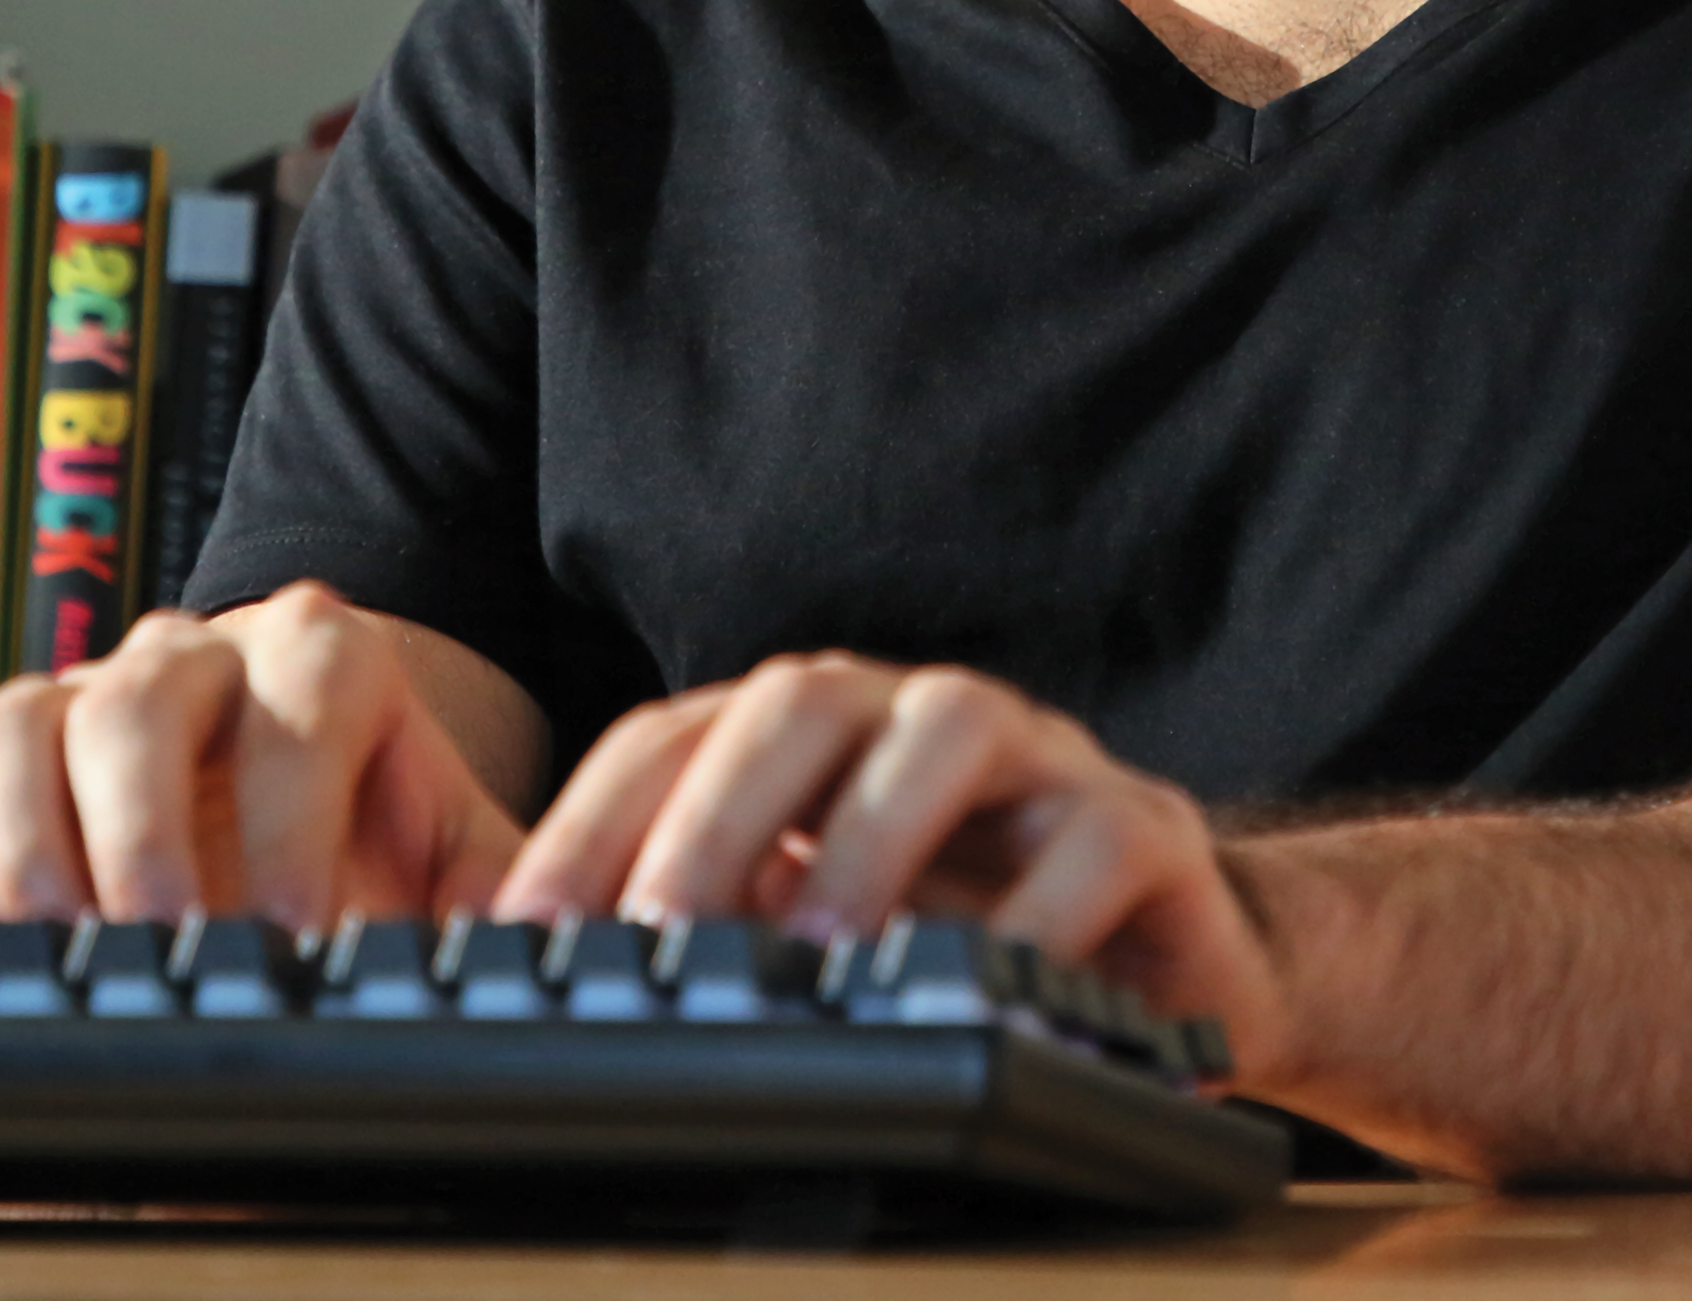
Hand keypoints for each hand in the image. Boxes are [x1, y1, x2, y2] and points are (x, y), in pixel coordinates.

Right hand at [0, 583, 529, 934]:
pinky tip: (0, 956)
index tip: (297, 924)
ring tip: (72, 956)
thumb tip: (534, 942)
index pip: (303, 696)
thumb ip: (499, 880)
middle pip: (143, 697)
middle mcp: (199, 655)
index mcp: (323, 652)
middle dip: (146, 830)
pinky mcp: (10, 771)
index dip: (294, 811)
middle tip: (165, 944)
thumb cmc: (379, 818)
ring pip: (25, 725)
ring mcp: (90, 700)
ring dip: (36, 848)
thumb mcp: (454, 839)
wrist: (304, 789)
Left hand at [495, 653, 1289, 1083]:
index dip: (591, 820)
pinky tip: (981, 994)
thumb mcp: (811, 928)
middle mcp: (915, 717)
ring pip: (950, 725)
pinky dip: (1034, 918)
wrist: (1168, 957)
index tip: (522, 933)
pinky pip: (1095, 840)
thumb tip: (537, 985)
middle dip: (715, 815)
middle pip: (801, 698)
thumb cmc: (966, 933)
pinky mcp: (1142, 826)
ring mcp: (1037, 757)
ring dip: (867, 843)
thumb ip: (704, 929)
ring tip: (819, 960)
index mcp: (818, 737)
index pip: (678, 730)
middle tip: (658, 943)